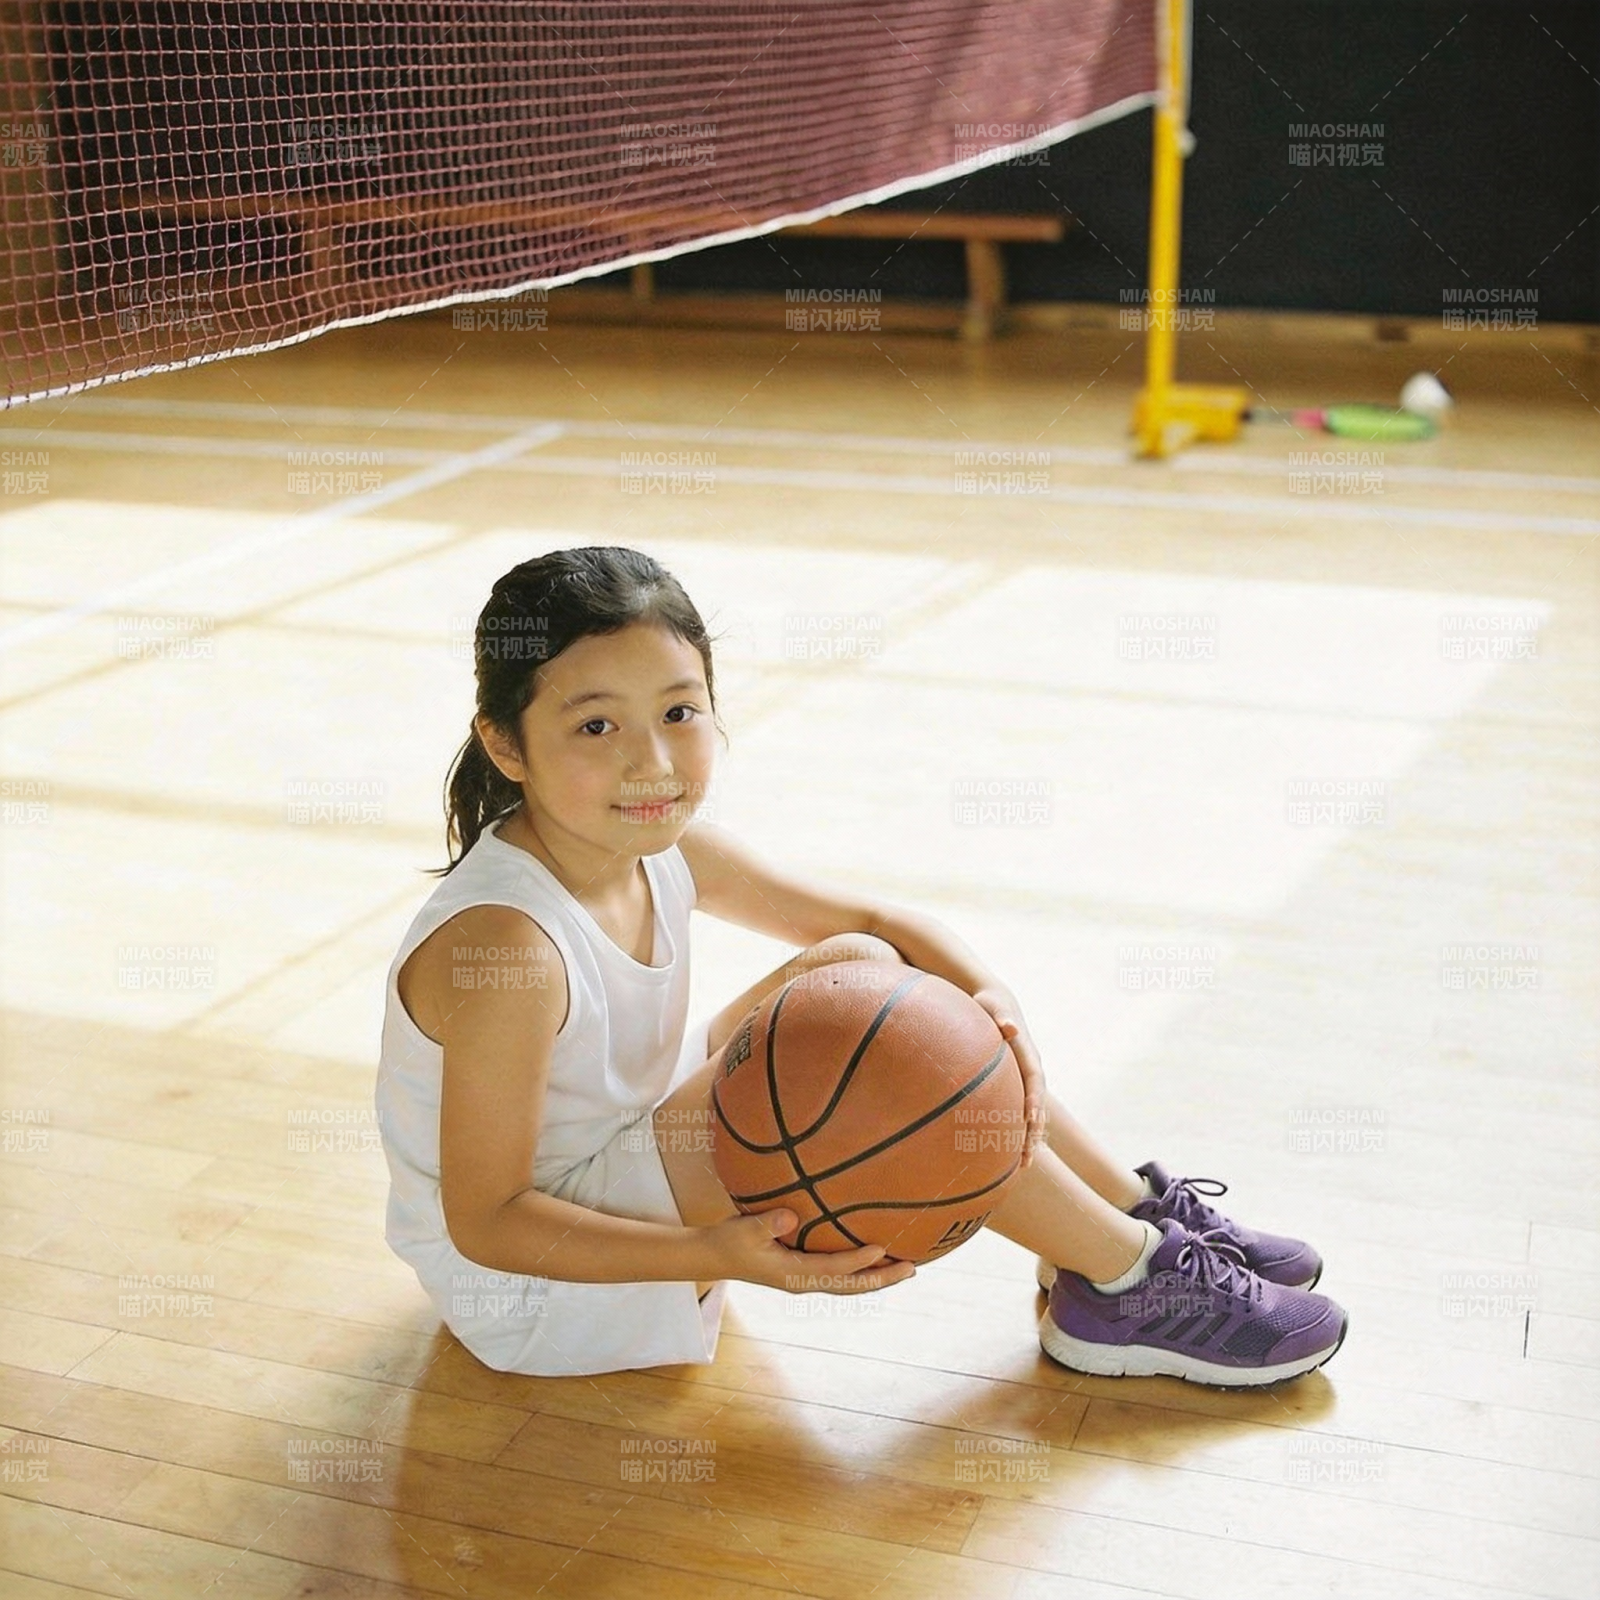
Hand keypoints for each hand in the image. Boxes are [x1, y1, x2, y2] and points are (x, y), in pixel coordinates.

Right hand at [705, 1208, 916, 1293]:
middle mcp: (804, 1281)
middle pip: (851, 1286)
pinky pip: (840, 1275)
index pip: (834, 1269)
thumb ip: (767, 1223)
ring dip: (877, 1277)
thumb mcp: (744, 1230)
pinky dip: (861, 1270)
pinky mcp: (804, 1271)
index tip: (882, 1249)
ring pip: (849, 1284)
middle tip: (912, 1269)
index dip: (858, 1261)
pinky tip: (876, 1257)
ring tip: (906, 1268)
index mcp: (792, 1274)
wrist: (714, 1256)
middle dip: (881, 1278)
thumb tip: (790, 1217)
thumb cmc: (728, 1241)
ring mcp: (805, 1279)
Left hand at [971, 986, 1047, 1171]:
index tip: (1030, 1120)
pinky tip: (1011, 1151)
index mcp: (1027, 1052)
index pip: (1034, 1080)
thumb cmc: (989, 1003)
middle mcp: (1031, 1067)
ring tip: (1022, 1165)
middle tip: (1026, 1157)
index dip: (1034, 1100)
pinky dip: (1020, 1130)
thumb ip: (1001, 1017)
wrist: (996, 1002)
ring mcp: (1026, 1077)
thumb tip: (1010, 1027)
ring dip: (1030, 1138)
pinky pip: (1022, 1110)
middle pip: (1037, 1103)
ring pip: (1033, 1112)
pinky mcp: (1017, 1083)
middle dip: (1034, 1131)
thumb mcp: (993, 1006)